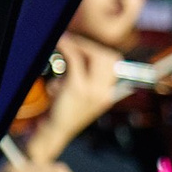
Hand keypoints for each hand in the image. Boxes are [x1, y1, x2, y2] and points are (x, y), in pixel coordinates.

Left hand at [35, 32, 118, 148]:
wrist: (56, 130)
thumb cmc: (64, 110)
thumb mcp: (82, 94)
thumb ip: (86, 76)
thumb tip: (79, 52)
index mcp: (110, 93)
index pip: (115, 63)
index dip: (101, 51)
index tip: (86, 47)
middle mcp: (105, 91)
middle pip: (109, 57)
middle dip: (91, 46)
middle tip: (74, 43)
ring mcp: (93, 90)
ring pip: (95, 56)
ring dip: (79, 45)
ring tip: (65, 42)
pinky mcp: (78, 88)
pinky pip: (76, 61)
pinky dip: (68, 49)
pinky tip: (61, 44)